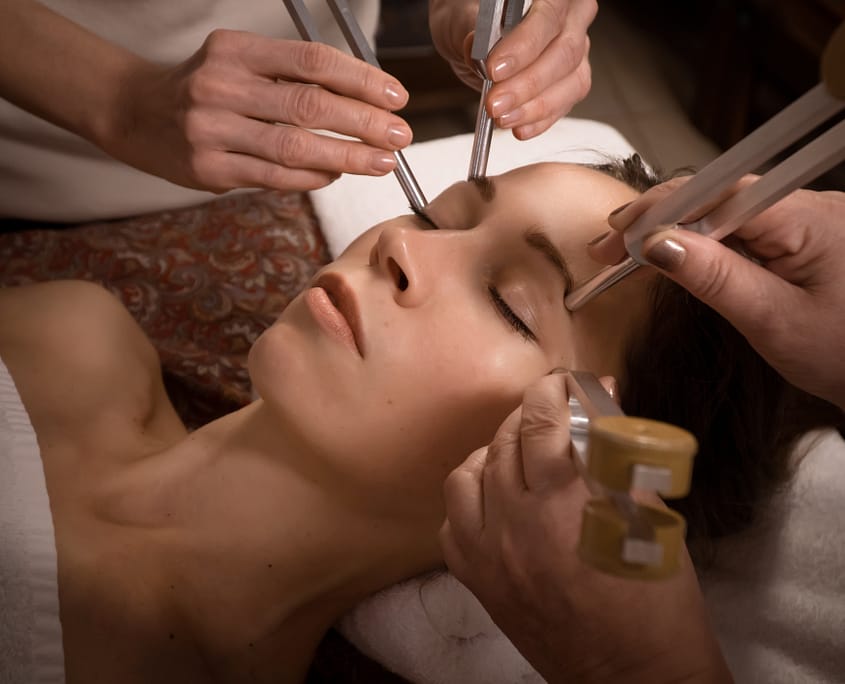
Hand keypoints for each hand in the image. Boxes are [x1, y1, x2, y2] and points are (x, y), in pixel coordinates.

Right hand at [104, 30, 411, 192]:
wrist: (135, 112)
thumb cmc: (204, 86)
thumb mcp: (240, 61)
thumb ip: (291, 76)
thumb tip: (362, 103)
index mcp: (235, 50)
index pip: (312, 60)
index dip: (360, 79)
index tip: (395, 95)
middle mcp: (221, 87)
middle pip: (310, 105)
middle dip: (364, 122)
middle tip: (401, 134)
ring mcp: (212, 131)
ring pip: (296, 148)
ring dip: (347, 157)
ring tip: (382, 161)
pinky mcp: (209, 170)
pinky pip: (275, 178)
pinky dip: (312, 179)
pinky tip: (335, 176)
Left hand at [429, 0, 595, 138]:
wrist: (476, 37)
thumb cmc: (473, 19)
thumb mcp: (461, 19)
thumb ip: (471, 31)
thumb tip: (478, 50)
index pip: (549, 14)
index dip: (525, 44)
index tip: (494, 69)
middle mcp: (573, 15)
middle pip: (564, 51)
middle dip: (526, 84)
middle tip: (494, 103)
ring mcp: (577, 48)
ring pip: (571, 80)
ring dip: (534, 106)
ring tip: (502, 117)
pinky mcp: (573, 79)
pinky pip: (566, 102)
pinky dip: (541, 119)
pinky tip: (520, 127)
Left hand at [440, 372, 731, 682]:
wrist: (633, 678)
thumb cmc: (658, 602)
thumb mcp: (652, 520)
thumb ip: (619, 459)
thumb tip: (603, 406)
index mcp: (566, 509)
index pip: (542, 425)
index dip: (553, 392)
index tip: (566, 383)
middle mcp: (516, 527)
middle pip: (505, 443)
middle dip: (529, 415)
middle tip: (552, 412)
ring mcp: (489, 557)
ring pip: (467, 477)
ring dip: (493, 453)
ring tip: (520, 453)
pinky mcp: (478, 583)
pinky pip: (451, 523)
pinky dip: (469, 500)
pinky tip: (494, 498)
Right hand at [591, 180, 844, 409]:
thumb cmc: (844, 354)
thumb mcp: (772, 321)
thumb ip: (716, 277)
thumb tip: (658, 244)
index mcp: (807, 218)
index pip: (717, 193)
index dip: (659, 210)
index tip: (618, 236)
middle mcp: (806, 205)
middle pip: (714, 194)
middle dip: (657, 218)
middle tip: (609, 249)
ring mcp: (801, 217)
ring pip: (721, 209)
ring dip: (672, 228)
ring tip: (629, 251)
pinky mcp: (795, 234)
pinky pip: (738, 225)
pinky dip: (698, 239)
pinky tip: (671, 252)